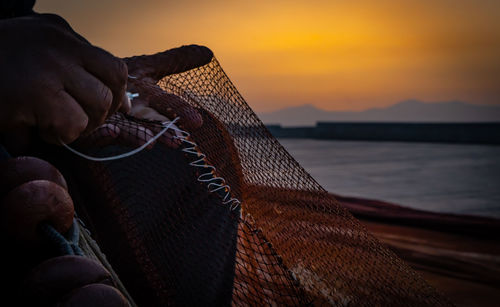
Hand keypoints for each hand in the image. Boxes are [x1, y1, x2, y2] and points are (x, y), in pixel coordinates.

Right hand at [0, 14, 129, 144]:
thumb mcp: (34, 52)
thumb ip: (70, 69)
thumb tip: (120, 104)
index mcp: (60, 32)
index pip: (112, 65)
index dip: (118, 93)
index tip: (117, 110)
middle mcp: (60, 44)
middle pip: (112, 84)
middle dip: (104, 112)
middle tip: (80, 123)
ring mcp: (50, 65)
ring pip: (98, 105)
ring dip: (81, 125)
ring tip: (52, 125)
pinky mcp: (36, 93)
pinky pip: (73, 124)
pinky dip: (60, 135)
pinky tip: (37, 130)